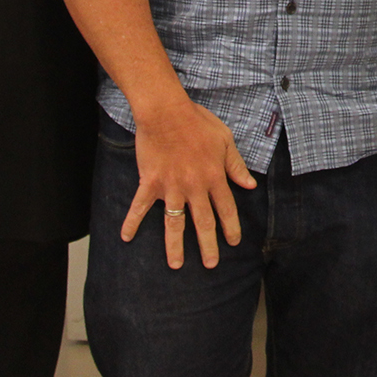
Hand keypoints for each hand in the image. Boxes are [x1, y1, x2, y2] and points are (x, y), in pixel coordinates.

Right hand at [122, 98, 258, 268]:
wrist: (166, 111)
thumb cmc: (197, 121)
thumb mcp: (225, 140)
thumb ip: (236, 165)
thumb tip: (250, 185)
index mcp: (214, 176)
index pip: (226, 208)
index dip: (231, 227)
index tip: (233, 242)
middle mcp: (194, 186)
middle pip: (203, 222)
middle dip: (208, 245)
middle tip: (210, 265)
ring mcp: (171, 186)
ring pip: (174, 222)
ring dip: (175, 245)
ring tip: (176, 265)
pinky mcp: (150, 182)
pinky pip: (139, 206)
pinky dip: (132, 222)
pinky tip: (126, 238)